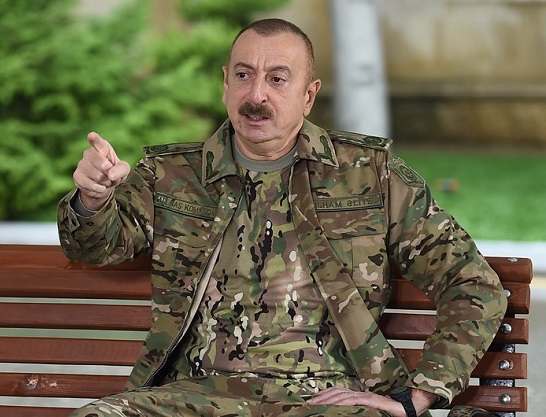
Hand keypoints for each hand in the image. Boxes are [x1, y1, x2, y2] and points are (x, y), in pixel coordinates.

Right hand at [73, 132, 130, 210]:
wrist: (104, 186)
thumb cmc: (114, 172)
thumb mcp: (124, 170)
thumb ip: (120, 169)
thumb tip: (110, 174)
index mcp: (102, 147)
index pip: (98, 142)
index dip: (95, 139)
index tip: (91, 136)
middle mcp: (89, 153)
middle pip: (102, 163)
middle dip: (110, 173)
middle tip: (111, 174)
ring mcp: (81, 164)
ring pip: (98, 176)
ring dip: (106, 182)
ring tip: (105, 180)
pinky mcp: (77, 176)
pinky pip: (91, 184)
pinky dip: (100, 188)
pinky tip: (99, 186)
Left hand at [306, 387, 435, 416]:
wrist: (407, 408)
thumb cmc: (390, 411)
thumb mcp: (368, 411)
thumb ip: (357, 410)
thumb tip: (344, 412)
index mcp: (358, 396)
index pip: (337, 393)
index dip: (324, 395)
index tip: (312, 400)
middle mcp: (359, 394)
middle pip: (336, 391)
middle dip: (321, 396)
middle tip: (308, 402)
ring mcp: (365, 396)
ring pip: (342, 395)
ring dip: (328, 398)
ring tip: (317, 403)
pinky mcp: (371, 401)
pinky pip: (355, 399)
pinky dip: (344, 400)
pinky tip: (336, 402)